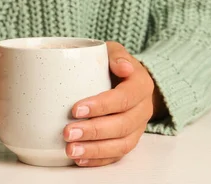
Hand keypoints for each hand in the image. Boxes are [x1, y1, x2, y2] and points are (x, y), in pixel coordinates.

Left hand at [63, 41, 163, 166]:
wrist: (128, 79)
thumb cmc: (114, 64)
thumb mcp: (114, 51)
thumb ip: (116, 54)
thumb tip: (122, 66)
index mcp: (141, 85)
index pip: (124, 98)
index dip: (101, 106)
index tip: (75, 109)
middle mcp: (143, 109)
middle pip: (122, 125)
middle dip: (94, 131)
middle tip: (68, 132)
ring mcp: (137, 128)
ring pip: (121, 145)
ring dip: (95, 150)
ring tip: (71, 150)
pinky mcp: (128, 141)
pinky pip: (117, 156)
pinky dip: (98, 160)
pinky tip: (79, 159)